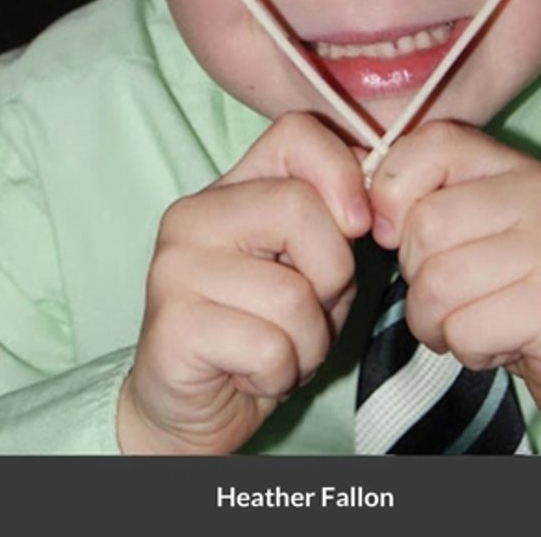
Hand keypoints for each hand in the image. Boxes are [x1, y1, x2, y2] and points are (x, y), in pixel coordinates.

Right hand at [117, 113, 370, 454]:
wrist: (192, 409)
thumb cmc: (262, 332)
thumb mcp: (311, 268)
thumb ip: (334, 225)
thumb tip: (368, 192)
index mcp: (232, 188)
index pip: (294, 133)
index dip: (342, 172)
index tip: (359, 225)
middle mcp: (194, 214)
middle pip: (298, 207)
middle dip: (332, 274)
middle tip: (310, 310)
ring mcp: (175, 266)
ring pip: (293, 293)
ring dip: (309, 341)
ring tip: (279, 350)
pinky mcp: (172, 324)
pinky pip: (269, 346)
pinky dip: (280, 373)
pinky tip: (252, 374)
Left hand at [368, 119, 540, 449]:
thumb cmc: (529, 294)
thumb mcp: (485, 231)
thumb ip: (433, 202)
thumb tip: (361, 203)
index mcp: (520, 167)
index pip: (433, 141)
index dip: (393, 189)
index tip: (393, 233)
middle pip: (423, 224)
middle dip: (415, 275)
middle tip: (449, 296)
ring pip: (436, 282)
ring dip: (435, 322)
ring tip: (468, 324)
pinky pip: (465, 329)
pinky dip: (465, 351)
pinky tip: (498, 347)